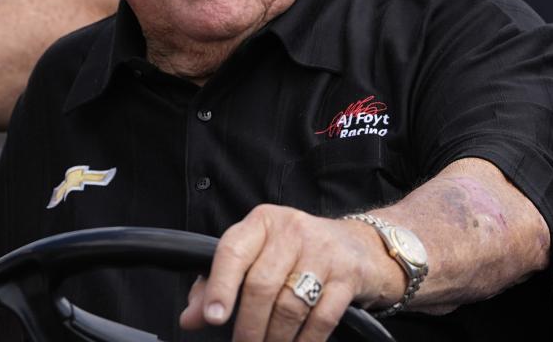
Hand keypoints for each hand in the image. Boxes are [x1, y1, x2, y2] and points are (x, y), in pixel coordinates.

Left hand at [179, 204, 405, 340]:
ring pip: (289, 305)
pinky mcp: (347, 276)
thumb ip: (218, 283)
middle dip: (248, 326)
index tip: (213, 318)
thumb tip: (192, 317)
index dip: (220, 286)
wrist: (361, 246)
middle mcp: (292, 231)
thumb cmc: (298, 252)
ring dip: (274, 338)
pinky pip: (321, 318)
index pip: (234, 250)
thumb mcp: (257, 255)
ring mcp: (323, 252)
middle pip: (261, 285)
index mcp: (263, 222)